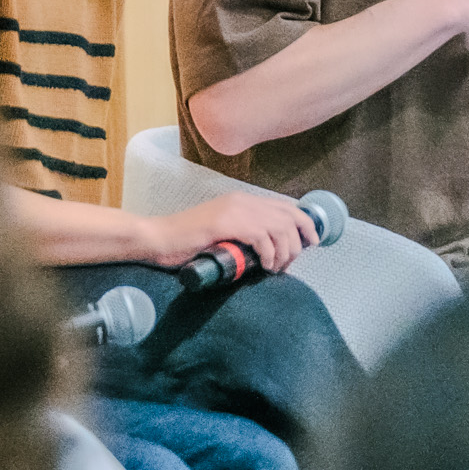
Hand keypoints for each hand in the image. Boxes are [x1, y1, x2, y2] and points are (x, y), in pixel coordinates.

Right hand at [144, 193, 317, 271]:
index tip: (312, 242)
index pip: (287, 207)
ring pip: (280, 228)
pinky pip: (262, 236)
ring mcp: (235, 210)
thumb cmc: (186, 242)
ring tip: (275, 268)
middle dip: (297, 243)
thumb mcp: (222, 232)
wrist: (156, 239)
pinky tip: (265, 265)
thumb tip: (268, 250)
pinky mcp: (226, 223)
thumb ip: (243, 234)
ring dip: (284, 252)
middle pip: (289, 217)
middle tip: (287, 264)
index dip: (305, 224)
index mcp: (243, 201)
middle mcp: (243, 201)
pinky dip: (270, 253)